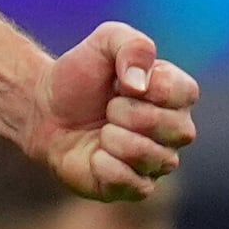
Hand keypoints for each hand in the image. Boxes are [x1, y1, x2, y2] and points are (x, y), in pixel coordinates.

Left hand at [29, 21, 197, 201]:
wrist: (42, 109)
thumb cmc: (80, 75)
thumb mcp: (105, 41)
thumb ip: (132, 45)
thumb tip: (140, 84)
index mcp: (175, 95)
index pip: (186, 94)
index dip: (152, 87)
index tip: (121, 81)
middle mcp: (172, 131)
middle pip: (179, 130)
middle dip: (133, 114)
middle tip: (109, 107)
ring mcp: (154, 161)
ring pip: (156, 158)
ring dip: (117, 139)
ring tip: (101, 130)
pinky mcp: (132, 187)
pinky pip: (136, 185)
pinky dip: (107, 166)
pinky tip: (94, 155)